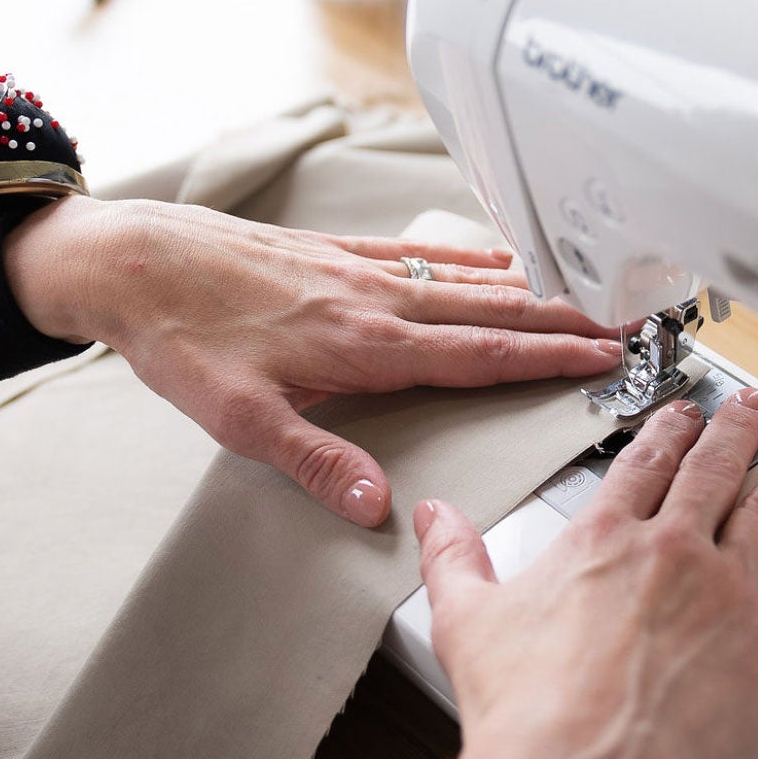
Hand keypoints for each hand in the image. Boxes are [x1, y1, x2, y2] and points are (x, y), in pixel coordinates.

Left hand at [5, 197, 623, 525]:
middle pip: (494, 311)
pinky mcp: (339, 251)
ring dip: (534, 289)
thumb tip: (378, 507)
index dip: (549, 357)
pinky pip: (424, 253)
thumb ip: (317, 462)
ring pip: (468, 279)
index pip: (481, 354)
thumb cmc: (183, 339)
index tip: (602, 357)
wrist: (135, 262)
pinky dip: (473, 257)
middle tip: (622, 324)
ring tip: (584, 295)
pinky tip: (496, 258)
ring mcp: (362, 270)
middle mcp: (378, 301)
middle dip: (565, 318)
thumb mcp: (239, 419)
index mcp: (368, 346)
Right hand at [406, 388, 757, 758]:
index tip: (683, 415)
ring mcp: (730, 592)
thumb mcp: (467, 619)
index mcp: (607, 539)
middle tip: (756, 405)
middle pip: (715, 471)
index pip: (645, 464)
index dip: (668, 432)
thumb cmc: (523, 711)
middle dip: (739, 430)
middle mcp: (674, 550)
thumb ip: (456, 557)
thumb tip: (435, 517)